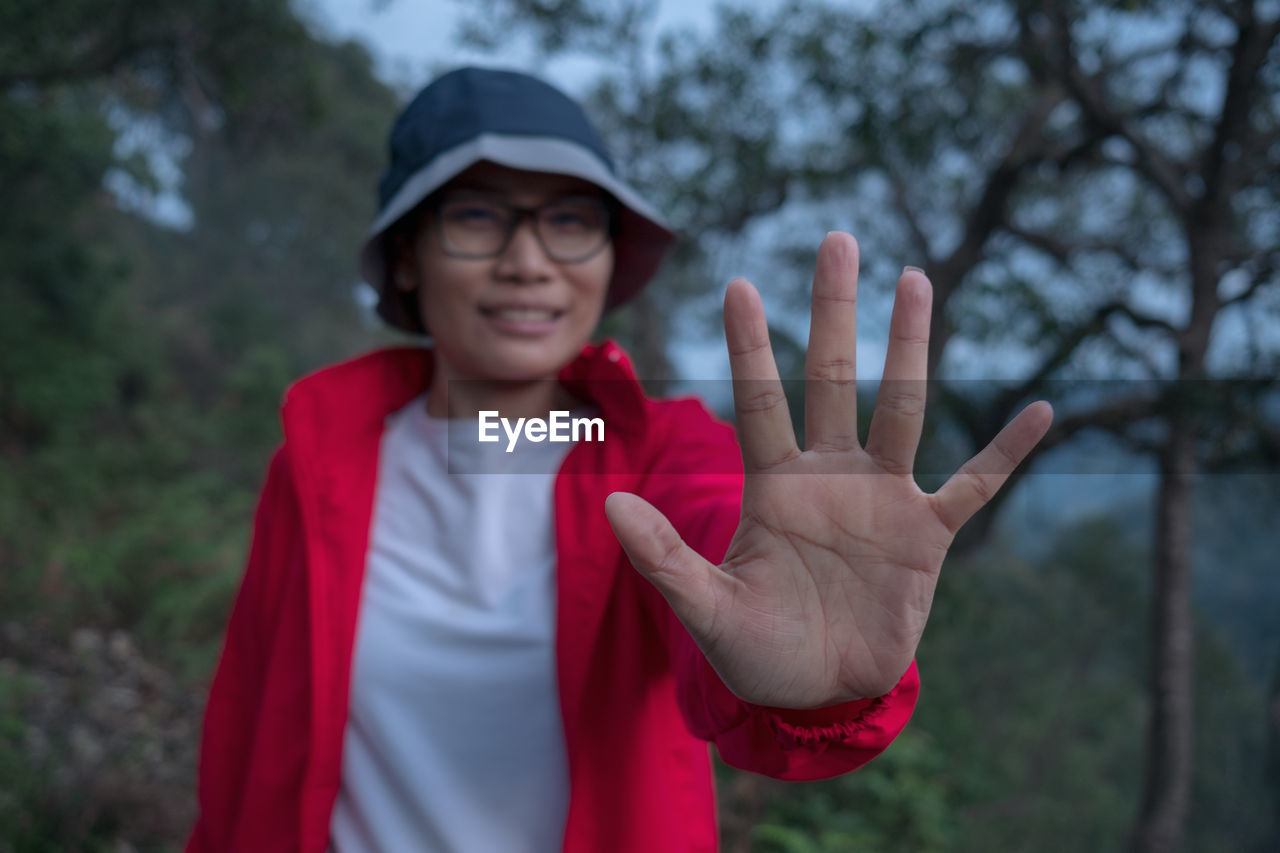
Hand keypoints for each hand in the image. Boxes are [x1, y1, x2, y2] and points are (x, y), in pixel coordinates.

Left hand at [605, 232, 1052, 708]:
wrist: (819, 695)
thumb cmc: (757, 648)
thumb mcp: (706, 608)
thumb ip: (664, 558)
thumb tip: (611, 503)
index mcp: (774, 485)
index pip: (759, 401)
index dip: (750, 347)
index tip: (739, 285)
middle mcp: (830, 475)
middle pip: (834, 379)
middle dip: (834, 313)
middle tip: (837, 241)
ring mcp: (882, 499)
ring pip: (901, 408)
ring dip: (911, 347)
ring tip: (915, 280)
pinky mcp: (927, 535)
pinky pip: (973, 484)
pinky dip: (1006, 452)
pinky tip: (1042, 410)